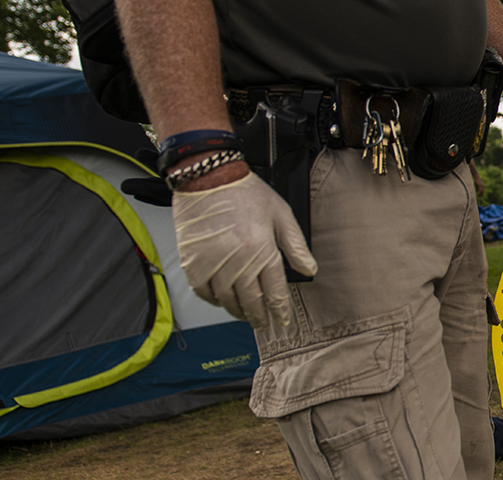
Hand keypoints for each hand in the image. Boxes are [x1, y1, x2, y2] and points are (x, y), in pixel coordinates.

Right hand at [173, 172, 316, 327]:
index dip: (279, 311)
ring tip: (246, 315)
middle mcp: (237, 260)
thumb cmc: (246, 192)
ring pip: (227, 300)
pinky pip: (204, 292)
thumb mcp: (281, 214)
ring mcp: (212, 263)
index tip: (282, 321)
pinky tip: (222, 300)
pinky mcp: (192, 261)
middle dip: (260, 317)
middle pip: (251, 301)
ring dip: (238, 311)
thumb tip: (310, 270)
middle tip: (264, 325)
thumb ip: (295, 246)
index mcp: (261, 249)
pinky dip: (214, 300)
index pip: (274, 292)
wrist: (207, 177)